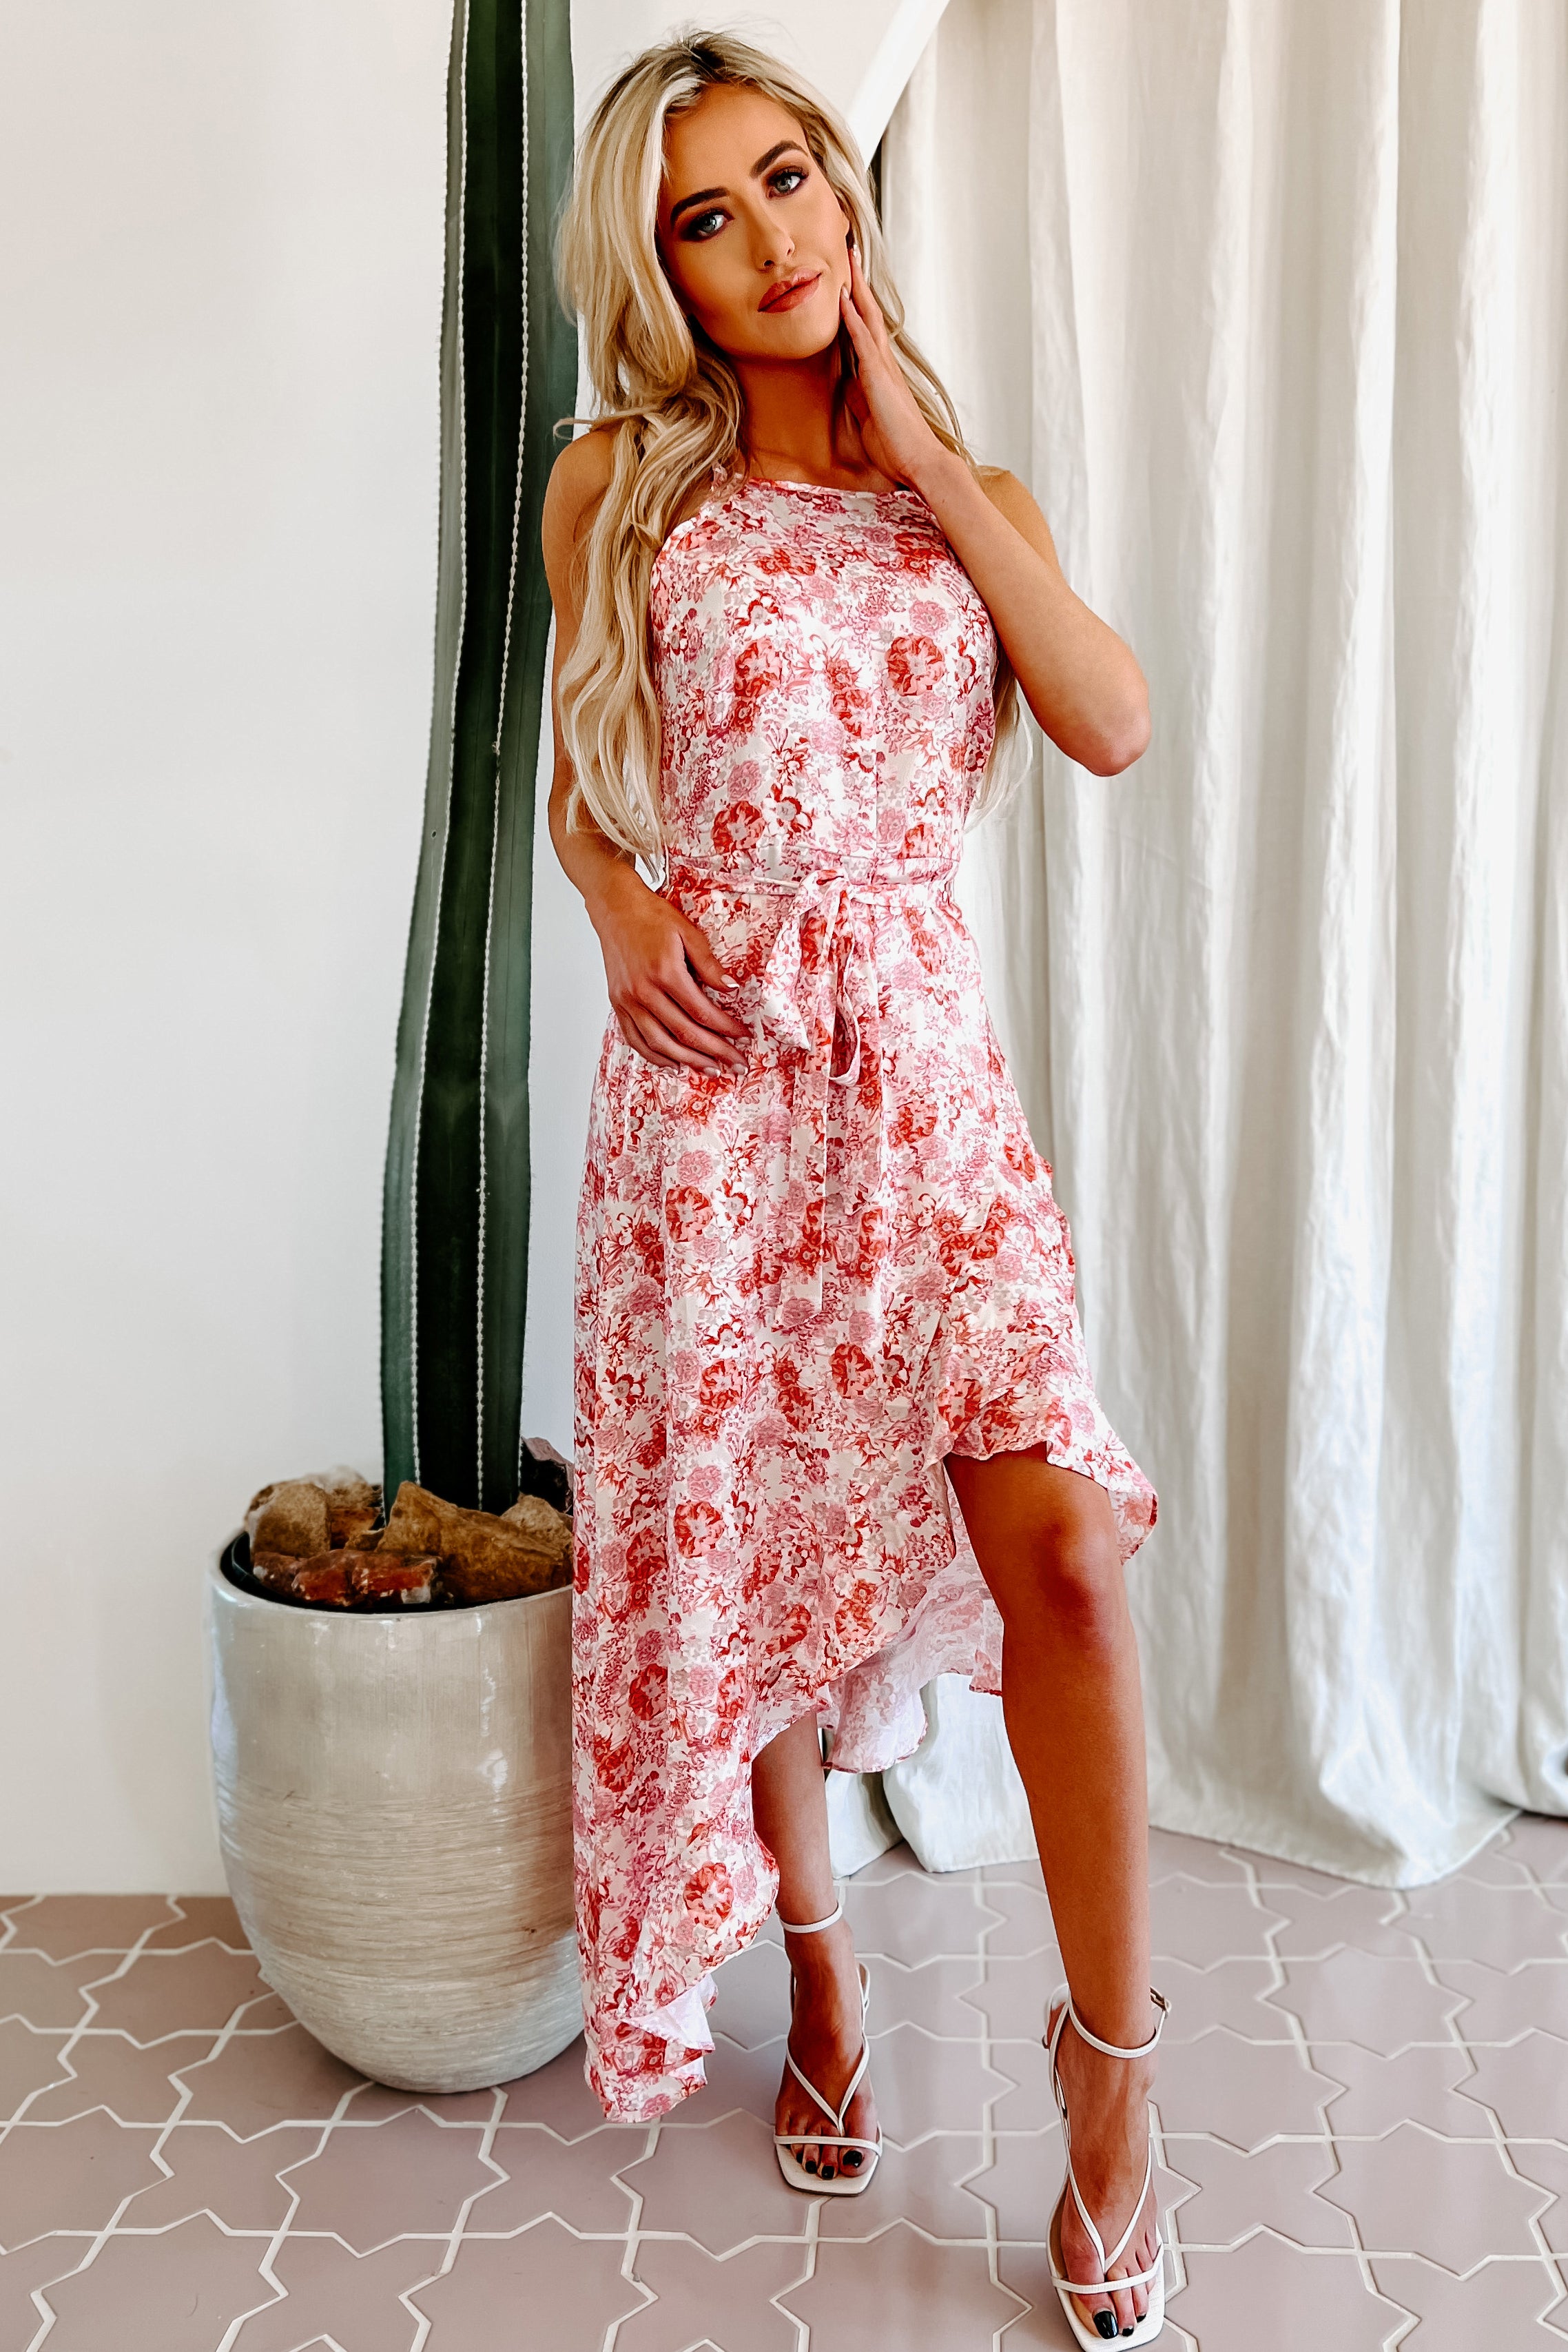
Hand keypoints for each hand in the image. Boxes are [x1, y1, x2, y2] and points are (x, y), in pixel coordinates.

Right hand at [589, 872, 750, 1074]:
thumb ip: (709, 964)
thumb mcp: (688, 932)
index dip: (725, 1029)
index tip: (744, 1037)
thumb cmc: (652, 917)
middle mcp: (643, 991)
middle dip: (714, 1052)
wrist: (615, 909)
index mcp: (664, 972)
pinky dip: (654, 1055)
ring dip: (687, 1061)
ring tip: (710, 1069)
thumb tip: (732, 989)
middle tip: (736, 1065)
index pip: (701, 1012)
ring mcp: (627, 1000)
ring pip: (659, 1043)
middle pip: (683, 1033)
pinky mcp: (617, 1004)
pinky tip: (673, 1063)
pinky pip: (635, 1039)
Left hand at [837, 234, 948, 493]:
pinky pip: (863, 341)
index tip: (846, 276)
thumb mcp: (869, 416)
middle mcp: (884, 361)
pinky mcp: (878, 378)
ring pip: (868, 317)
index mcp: (880, 370)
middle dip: (857, 281)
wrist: (919, 462)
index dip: (856, 300)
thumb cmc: (897, 445)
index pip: (866, 326)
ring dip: (856, 287)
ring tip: (847, 259)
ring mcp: (882, 367)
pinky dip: (852, 318)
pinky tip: (842, 298)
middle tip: (848, 250)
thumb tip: (848, 384)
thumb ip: (860, 396)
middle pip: (869, 311)